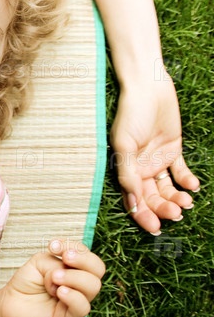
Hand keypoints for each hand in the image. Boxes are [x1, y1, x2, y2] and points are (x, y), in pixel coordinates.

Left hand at [0, 240, 104, 316]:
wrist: (12, 300)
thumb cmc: (29, 279)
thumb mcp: (41, 261)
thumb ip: (56, 262)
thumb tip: (66, 271)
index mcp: (76, 268)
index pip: (89, 255)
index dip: (76, 247)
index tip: (52, 246)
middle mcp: (81, 284)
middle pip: (98, 269)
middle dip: (83, 259)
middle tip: (65, 258)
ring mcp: (77, 300)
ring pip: (93, 286)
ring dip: (73, 277)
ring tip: (54, 278)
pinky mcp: (70, 316)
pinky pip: (83, 307)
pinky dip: (72, 296)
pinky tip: (59, 292)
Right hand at [111, 70, 198, 233]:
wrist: (148, 88)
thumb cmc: (130, 113)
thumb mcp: (124, 144)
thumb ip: (127, 173)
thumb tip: (131, 202)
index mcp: (126, 168)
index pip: (133, 199)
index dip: (142, 215)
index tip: (155, 227)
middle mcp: (141, 168)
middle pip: (152, 197)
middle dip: (163, 209)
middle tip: (176, 214)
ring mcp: (157, 160)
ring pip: (167, 188)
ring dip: (176, 198)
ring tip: (187, 202)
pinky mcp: (172, 150)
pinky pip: (180, 171)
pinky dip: (187, 181)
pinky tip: (193, 186)